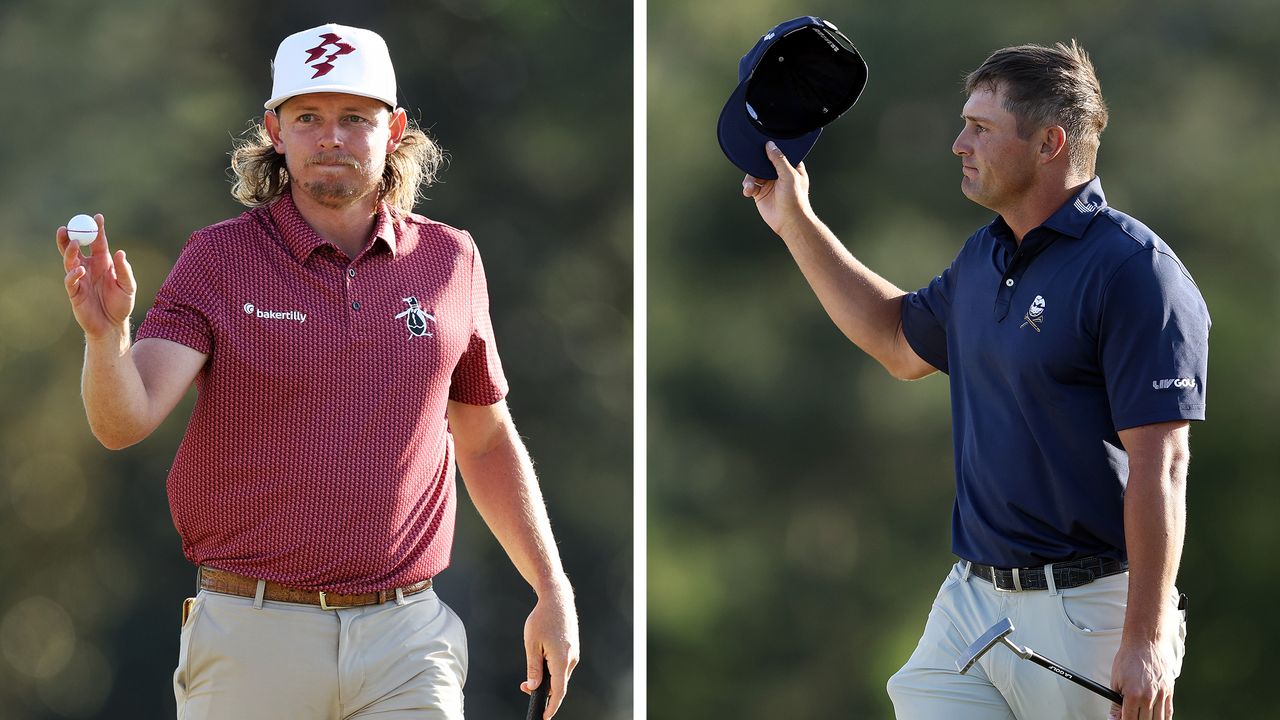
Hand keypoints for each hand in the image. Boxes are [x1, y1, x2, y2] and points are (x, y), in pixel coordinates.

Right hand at [57, 214, 135, 340]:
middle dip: (69, 237)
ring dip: (69, 251)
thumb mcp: (129, 287)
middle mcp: (89, 268)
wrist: (112, 326)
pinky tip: (80, 270)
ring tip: (72, 243)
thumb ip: (124, 271)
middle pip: (75, 248)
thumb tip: (120, 253)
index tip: (97, 217)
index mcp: (103, 263)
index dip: (97, 230)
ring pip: (69, 261)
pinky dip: (73, 273)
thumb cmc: (121, 305)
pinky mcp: (74, 292)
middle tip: (67, 227)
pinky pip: (70, 280)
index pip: (97, 243)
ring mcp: (80, 279)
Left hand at [521, 587, 579, 718]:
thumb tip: (532, 687)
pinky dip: (552, 668)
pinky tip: (542, 659)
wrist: (558, 599)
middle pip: (559, 684)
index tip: (544, 716)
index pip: (558, 692)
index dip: (551, 707)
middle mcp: (571, 659)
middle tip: (524, 686)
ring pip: (560, 674)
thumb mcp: (532, 644)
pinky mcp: (573, 648)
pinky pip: (563, 665)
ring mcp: (574, 653)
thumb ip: (533, 668)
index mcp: (561, 660)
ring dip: (547, 678)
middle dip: (543, 690)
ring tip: (531, 669)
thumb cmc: (542, 619)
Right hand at [741, 140, 815, 237]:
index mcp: (791, 167)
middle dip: (756, 163)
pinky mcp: (760, 193)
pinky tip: (748, 191)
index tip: (762, 145)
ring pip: (754, 173)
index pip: (779, 153)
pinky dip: (747, 187)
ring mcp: (769, 183)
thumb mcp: (789, 175)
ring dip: (749, 178)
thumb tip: (770, 145)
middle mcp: (779, 174)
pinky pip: (750, 185)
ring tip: (749, 186)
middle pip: (763, 162)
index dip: (771, 149)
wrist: (789, 221)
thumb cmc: (795, 199)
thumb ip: (779, 159)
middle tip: (752, 165)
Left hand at [1108, 637, 1177, 719]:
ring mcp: (1161, 695)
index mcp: (1133, 694)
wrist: (1147, 643)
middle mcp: (1149, 697)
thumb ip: (1116, 703)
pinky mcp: (1169, 692)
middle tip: (1130, 717)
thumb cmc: (1130, 658)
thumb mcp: (1116, 680)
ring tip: (1142, 717)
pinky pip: (1168, 712)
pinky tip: (1156, 719)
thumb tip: (1113, 718)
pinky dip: (1163, 719)